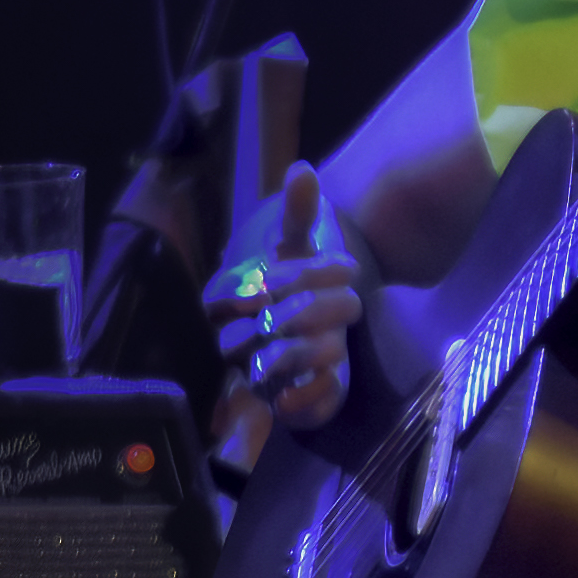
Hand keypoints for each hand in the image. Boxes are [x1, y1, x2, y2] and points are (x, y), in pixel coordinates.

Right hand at [204, 161, 360, 433]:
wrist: (309, 316)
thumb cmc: (294, 274)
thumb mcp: (298, 240)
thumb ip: (298, 210)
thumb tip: (303, 170)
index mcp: (226, 297)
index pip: (225, 295)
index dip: (258, 288)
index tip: (302, 276)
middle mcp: (234, 337)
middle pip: (248, 334)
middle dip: (303, 313)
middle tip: (352, 295)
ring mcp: (255, 371)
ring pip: (267, 370)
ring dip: (308, 351)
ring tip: (343, 335)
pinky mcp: (284, 399)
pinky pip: (290, 407)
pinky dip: (313, 392)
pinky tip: (337, 371)